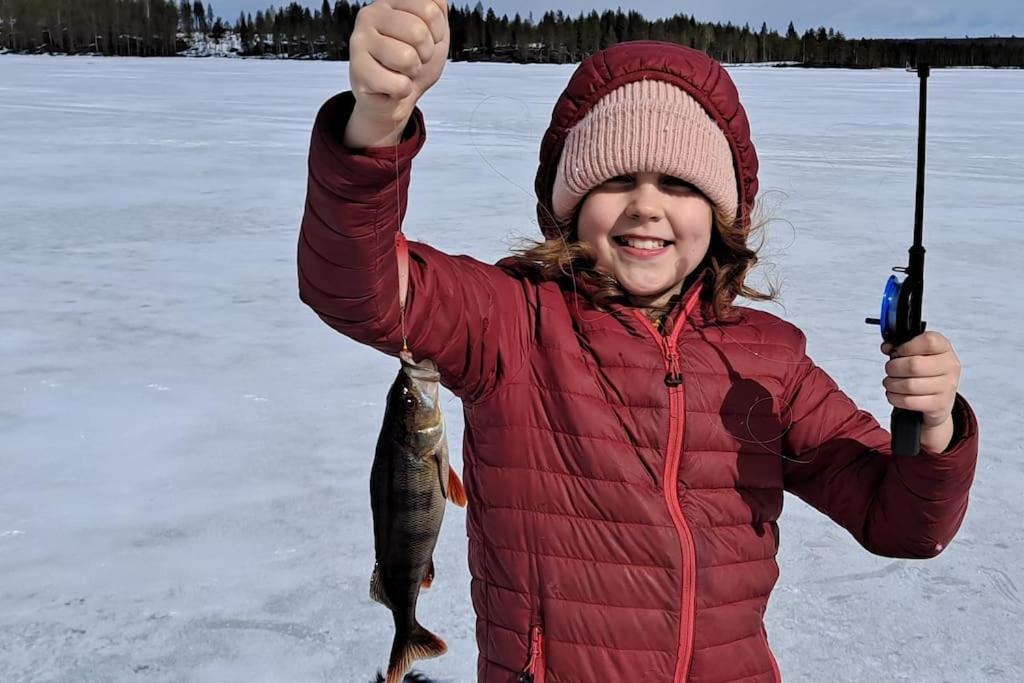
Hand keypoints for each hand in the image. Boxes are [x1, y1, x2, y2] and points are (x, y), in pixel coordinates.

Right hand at [348, 0, 449, 125]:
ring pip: (407, 58)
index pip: (430, 10)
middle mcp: (370, 14)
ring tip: (401, 71)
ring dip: (412, 72)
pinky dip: (402, 90)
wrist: (396, 98)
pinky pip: (398, 84)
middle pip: (418, 32)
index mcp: (390, 0)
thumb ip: (436, 8)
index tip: (425, 41)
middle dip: (425, 54)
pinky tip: (390, 85)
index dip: (437, 33)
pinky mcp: (357, 69)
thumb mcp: (434, 31)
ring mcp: (359, 40)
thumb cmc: (414, 61)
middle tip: (413, 59)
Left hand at [881, 331, 960, 427]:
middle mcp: (950, 366)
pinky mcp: (939, 404)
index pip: (928, 341)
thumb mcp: (917, 352)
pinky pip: (909, 401)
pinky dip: (894, 398)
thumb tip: (887, 347)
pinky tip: (894, 394)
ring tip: (890, 382)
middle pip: (913, 365)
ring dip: (891, 384)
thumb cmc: (925, 370)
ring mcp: (947, 386)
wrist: (939, 396)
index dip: (906, 346)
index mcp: (944, 348)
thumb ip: (900, 345)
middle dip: (893, 367)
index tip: (897, 352)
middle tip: (890, 369)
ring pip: (909, 385)